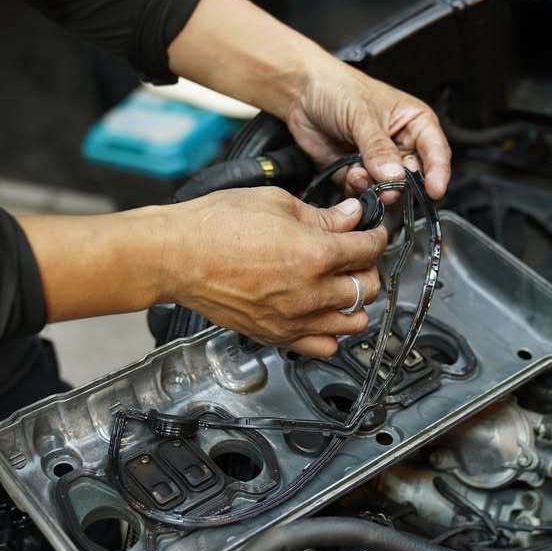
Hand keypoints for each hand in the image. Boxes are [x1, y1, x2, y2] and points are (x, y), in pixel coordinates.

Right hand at [161, 187, 385, 355]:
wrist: (175, 256)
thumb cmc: (214, 226)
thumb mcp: (276, 203)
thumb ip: (321, 215)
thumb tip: (351, 216)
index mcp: (314, 255)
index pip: (369, 250)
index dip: (376, 237)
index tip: (373, 233)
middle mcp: (309, 293)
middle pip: (368, 289)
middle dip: (368, 269)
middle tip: (357, 257)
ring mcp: (293, 320)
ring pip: (353, 323)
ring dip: (354, 303)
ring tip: (342, 286)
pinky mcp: (275, 335)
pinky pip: (322, 347)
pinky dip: (331, 332)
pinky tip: (321, 313)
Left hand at [286, 66, 451, 199]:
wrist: (301, 93)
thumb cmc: (338, 88)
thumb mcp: (362, 115)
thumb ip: (378, 148)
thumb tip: (394, 176)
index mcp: (415, 122)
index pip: (436, 152)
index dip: (438, 173)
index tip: (434, 190)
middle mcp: (401, 144)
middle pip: (413, 177)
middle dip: (399, 185)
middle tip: (386, 188)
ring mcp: (379, 161)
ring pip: (389, 189)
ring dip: (375, 188)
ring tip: (358, 173)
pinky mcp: (358, 172)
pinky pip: (365, 193)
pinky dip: (358, 190)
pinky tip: (349, 174)